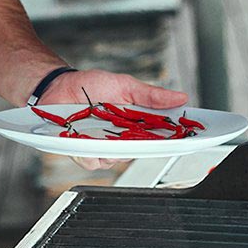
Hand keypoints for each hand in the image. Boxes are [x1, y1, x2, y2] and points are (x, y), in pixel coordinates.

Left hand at [39, 69, 188, 171]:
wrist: (59, 87)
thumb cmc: (91, 86)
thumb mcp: (125, 85)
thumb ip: (151, 95)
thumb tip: (180, 97)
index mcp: (136, 124)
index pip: (161, 137)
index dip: (175, 140)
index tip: (188, 138)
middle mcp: (122, 139)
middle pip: (140, 152)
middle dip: (141, 145)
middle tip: (136, 131)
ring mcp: (103, 147)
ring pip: (116, 160)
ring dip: (111, 147)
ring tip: (102, 128)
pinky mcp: (83, 152)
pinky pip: (92, 161)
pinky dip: (89, 151)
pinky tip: (84, 137)